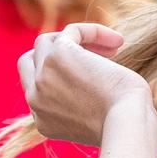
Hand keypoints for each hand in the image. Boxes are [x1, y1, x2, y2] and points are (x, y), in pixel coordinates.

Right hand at [19, 24, 156, 157]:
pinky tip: (118, 42)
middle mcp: (35, 100)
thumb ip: (85, 106)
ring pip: (46, 42)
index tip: (93, 77)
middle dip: (58, 53)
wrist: (127, 124)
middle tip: (95, 57)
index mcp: (43, 121)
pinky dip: (94, 32)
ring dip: (79, 40)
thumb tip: (93, 83)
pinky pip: (71, 31)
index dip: (61, 75)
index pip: (38, 88)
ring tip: (113, 48)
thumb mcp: (98, 121)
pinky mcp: (56, 56)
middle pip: (29, 62)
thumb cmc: (125, 126)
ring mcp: (42, 77)